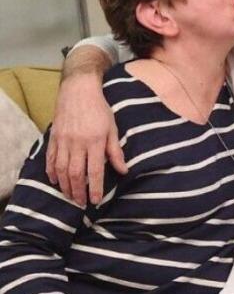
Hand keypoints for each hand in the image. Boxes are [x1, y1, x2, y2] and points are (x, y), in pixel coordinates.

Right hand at [46, 74, 125, 205]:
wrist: (78, 90)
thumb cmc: (99, 110)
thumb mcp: (112, 129)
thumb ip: (115, 151)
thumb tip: (124, 171)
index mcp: (94, 142)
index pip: (94, 171)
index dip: (95, 188)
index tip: (95, 201)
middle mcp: (77, 143)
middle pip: (75, 173)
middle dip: (78, 191)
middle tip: (81, 203)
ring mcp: (63, 140)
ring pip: (60, 168)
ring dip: (65, 185)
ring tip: (69, 196)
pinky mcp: (53, 136)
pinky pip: (50, 157)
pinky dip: (51, 171)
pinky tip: (54, 181)